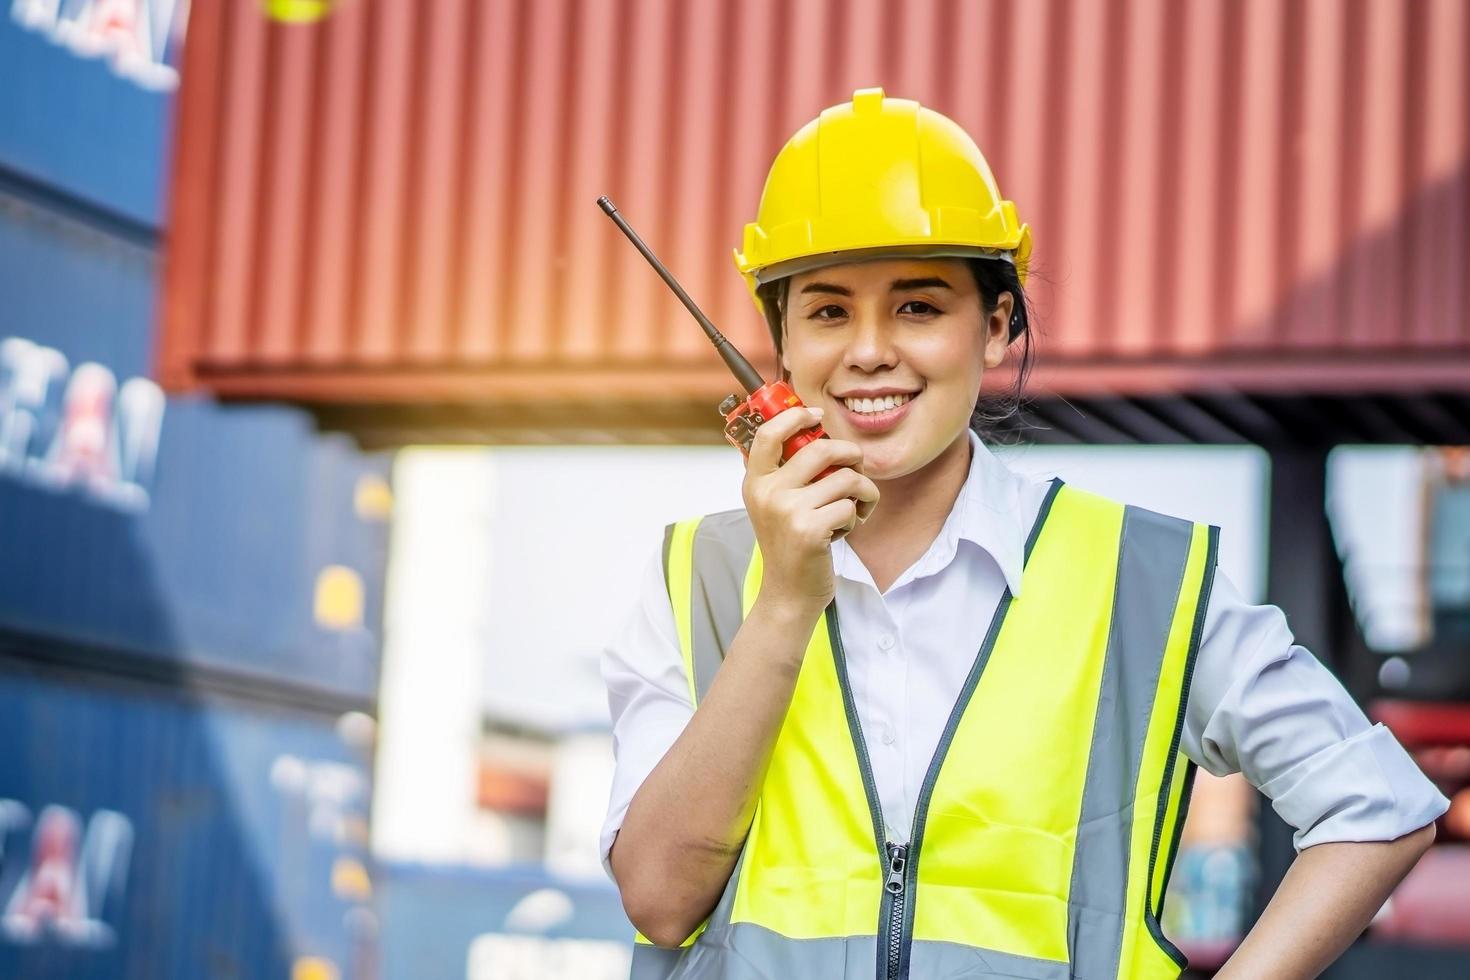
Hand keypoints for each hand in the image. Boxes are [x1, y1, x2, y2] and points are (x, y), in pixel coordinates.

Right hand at [741, 407, 880, 613]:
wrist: (788, 593)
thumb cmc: (790, 544)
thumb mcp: (775, 505)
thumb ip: (787, 472)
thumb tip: (816, 430)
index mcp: (755, 482)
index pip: (768, 433)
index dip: (795, 416)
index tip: (817, 415)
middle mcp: (767, 493)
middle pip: (821, 449)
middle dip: (851, 454)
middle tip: (857, 467)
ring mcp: (787, 511)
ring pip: (846, 479)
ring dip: (863, 492)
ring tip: (855, 509)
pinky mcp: (809, 530)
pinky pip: (850, 506)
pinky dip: (857, 517)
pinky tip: (844, 531)